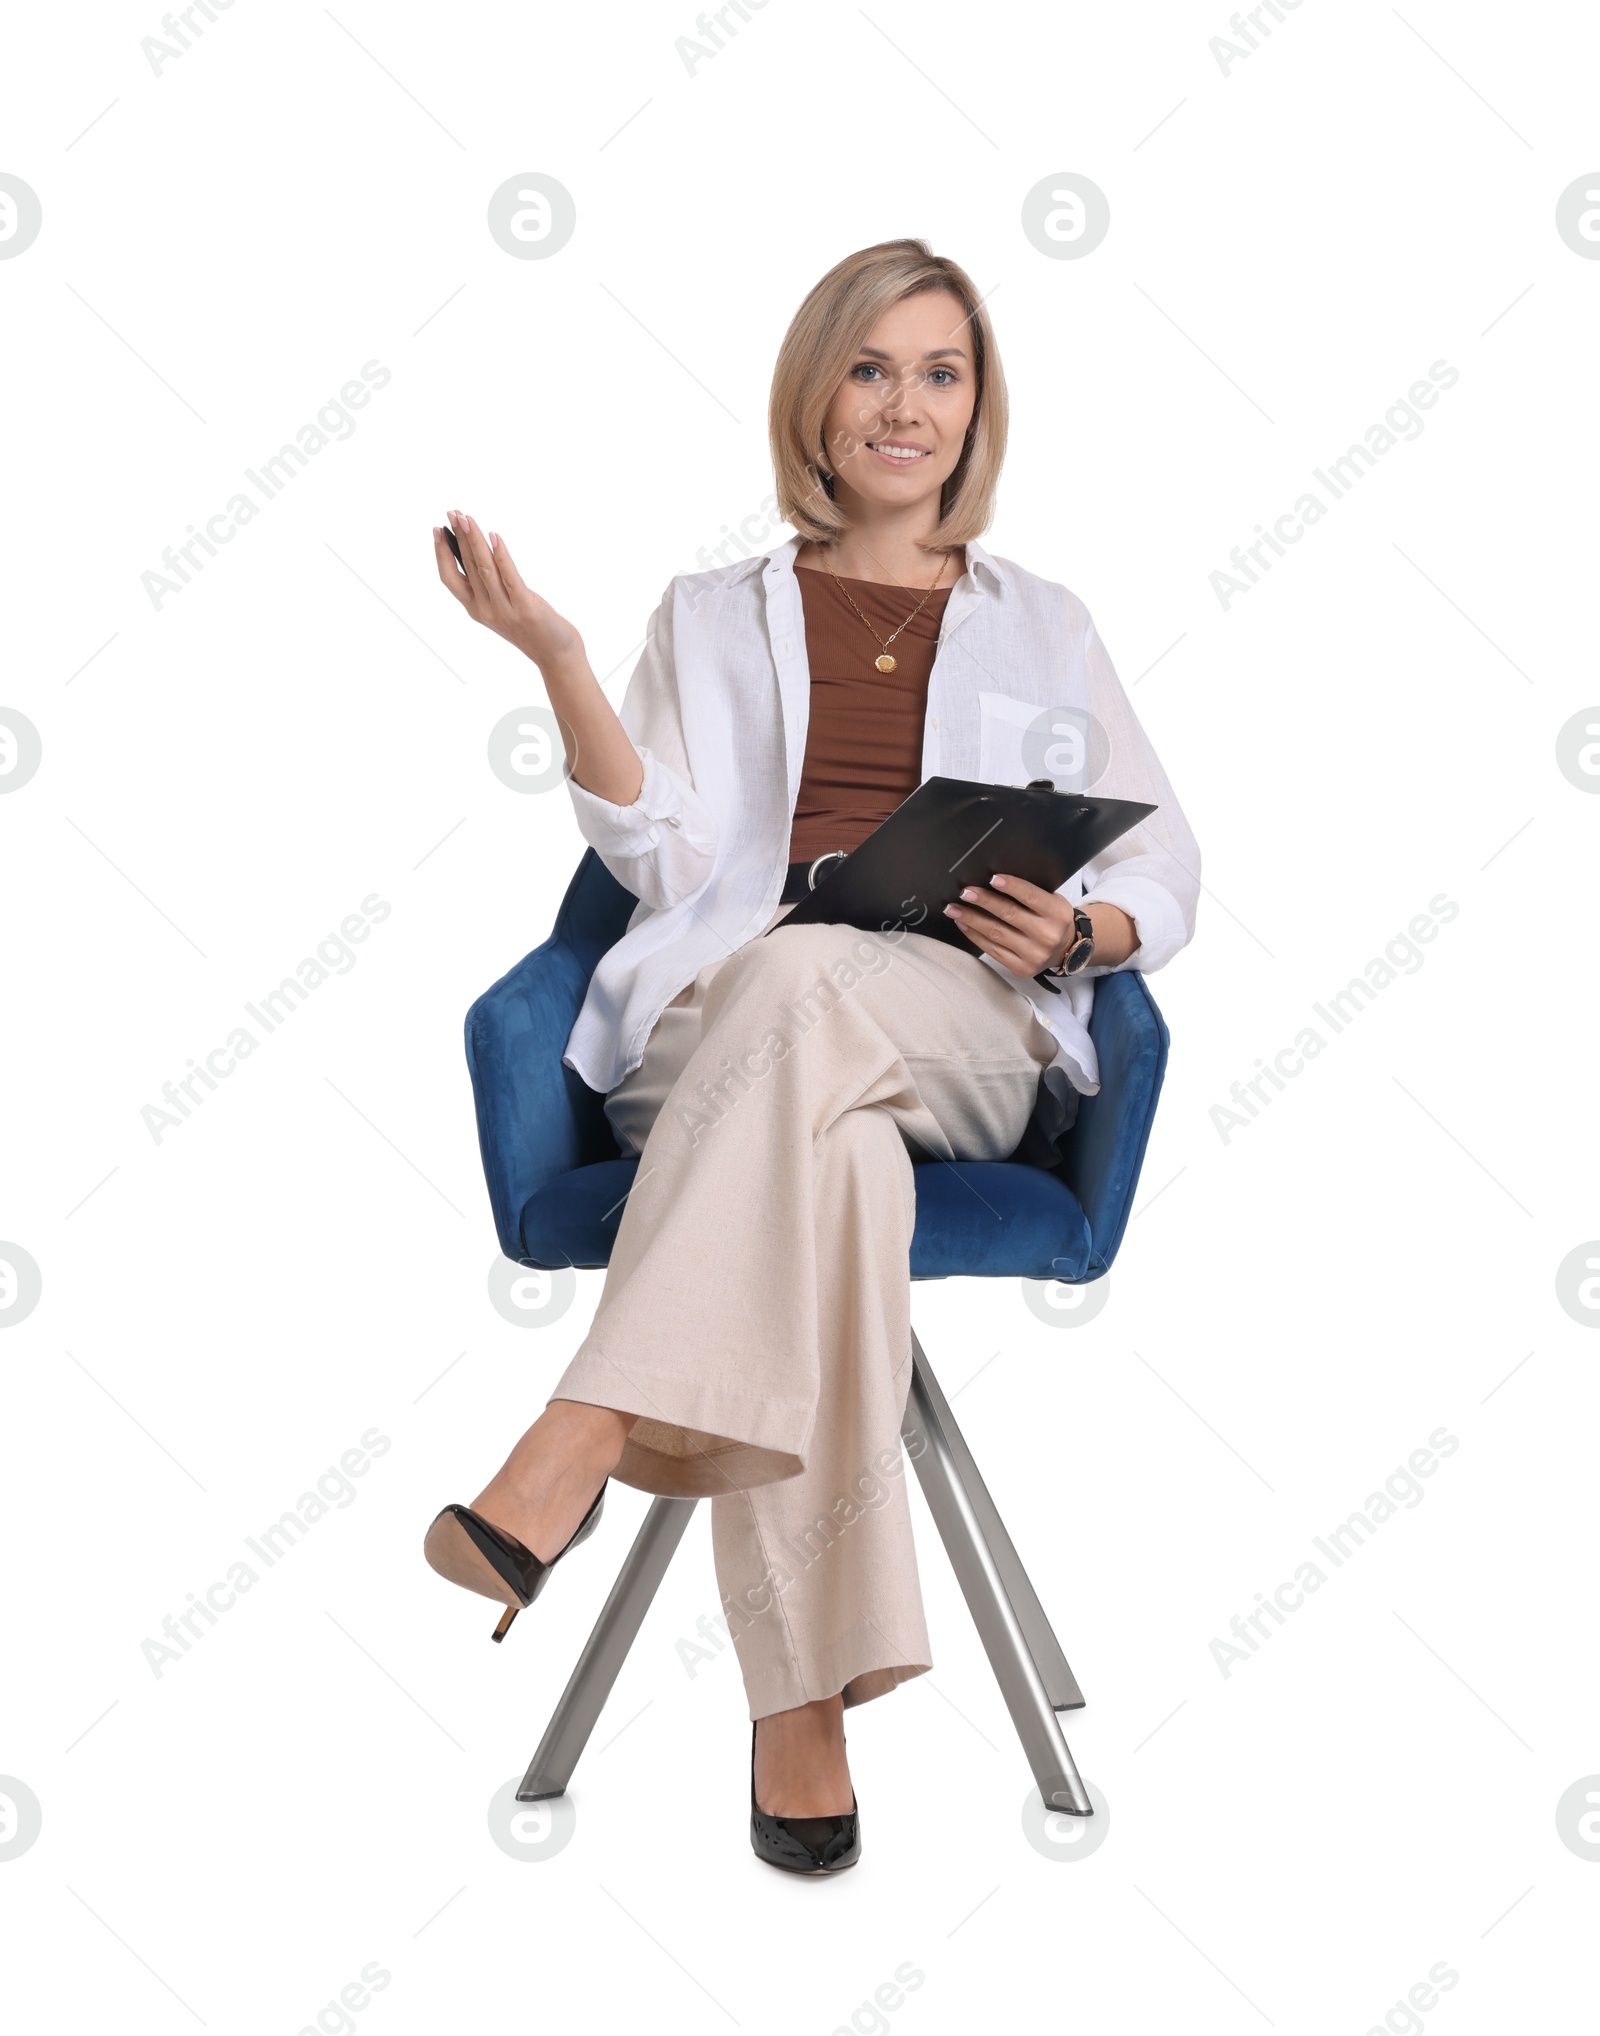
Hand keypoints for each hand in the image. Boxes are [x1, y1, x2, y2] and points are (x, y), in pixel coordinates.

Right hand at [433, 511, 581, 671]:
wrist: (556, 655)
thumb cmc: (532, 626)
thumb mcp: (504, 606)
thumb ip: (492, 584)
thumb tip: (482, 550)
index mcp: (476, 609)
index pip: (450, 578)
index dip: (441, 554)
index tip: (437, 530)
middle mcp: (486, 610)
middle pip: (467, 567)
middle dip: (459, 537)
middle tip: (453, 513)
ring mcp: (504, 610)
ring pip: (484, 568)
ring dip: (474, 541)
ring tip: (467, 519)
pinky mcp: (525, 608)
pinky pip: (510, 577)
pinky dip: (501, 555)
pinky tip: (494, 537)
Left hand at [944, 874, 1136, 976]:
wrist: (1066, 949)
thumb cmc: (1052, 918)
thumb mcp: (1051, 901)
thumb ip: (1029, 893)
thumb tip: (993, 880)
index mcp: (1057, 914)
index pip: (1032, 897)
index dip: (1012, 887)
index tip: (992, 878)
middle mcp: (1046, 935)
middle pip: (1009, 915)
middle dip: (983, 901)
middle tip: (964, 892)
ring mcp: (1033, 954)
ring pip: (996, 933)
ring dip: (971, 919)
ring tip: (953, 908)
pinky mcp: (1021, 967)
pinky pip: (992, 950)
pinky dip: (974, 935)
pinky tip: (963, 924)